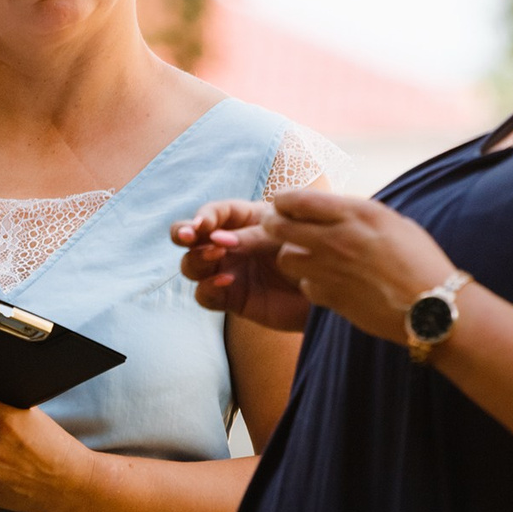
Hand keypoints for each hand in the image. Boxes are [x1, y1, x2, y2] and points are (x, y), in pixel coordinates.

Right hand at [174, 199, 310, 330]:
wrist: (331, 286)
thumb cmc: (312, 250)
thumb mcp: (284, 234)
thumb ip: (251, 235)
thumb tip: (216, 239)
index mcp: (242, 220)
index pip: (211, 213)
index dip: (201, 217)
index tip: (203, 225)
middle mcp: (227, 244)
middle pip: (187, 237)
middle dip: (182, 234)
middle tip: (189, 237)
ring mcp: (226, 270)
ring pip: (190, 265)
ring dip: (196, 259)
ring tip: (216, 256)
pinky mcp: (230, 298)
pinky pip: (204, 295)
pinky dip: (208, 287)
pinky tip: (227, 281)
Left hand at [259, 188, 459, 343]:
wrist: (433, 306)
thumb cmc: (421, 261)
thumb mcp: (392, 222)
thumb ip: (358, 215)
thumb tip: (334, 210)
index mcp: (356, 212)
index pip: (298, 198)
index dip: (283, 200)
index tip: (283, 203)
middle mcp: (338, 237)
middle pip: (278, 225)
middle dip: (272, 224)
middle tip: (276, 227)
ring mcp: (331, 269)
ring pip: (285, 257)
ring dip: (290, 255)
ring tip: (305, 256)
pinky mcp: (330, 297)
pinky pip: (305, 285)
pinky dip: (311, 283)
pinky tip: (326, 282)